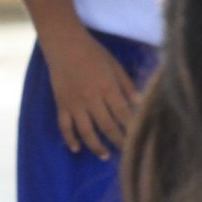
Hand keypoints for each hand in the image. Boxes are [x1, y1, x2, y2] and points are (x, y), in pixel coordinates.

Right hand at [44, 30, 139, 158]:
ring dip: (96, 146)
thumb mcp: (116, 66)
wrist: (65, 45)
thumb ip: (127, 86)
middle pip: (107, 126)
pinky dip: (70, 139)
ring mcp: (75, 104)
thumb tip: (140, 103)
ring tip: (105, 155)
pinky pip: (64, 127)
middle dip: (118, 141)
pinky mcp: (61, 105)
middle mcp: (92, 99)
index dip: (131, 128)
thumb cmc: (94, 53)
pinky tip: (76, 149)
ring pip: (86, 131)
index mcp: (108, 88)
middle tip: (127, 153)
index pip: (123, 114)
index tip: (139, 138)